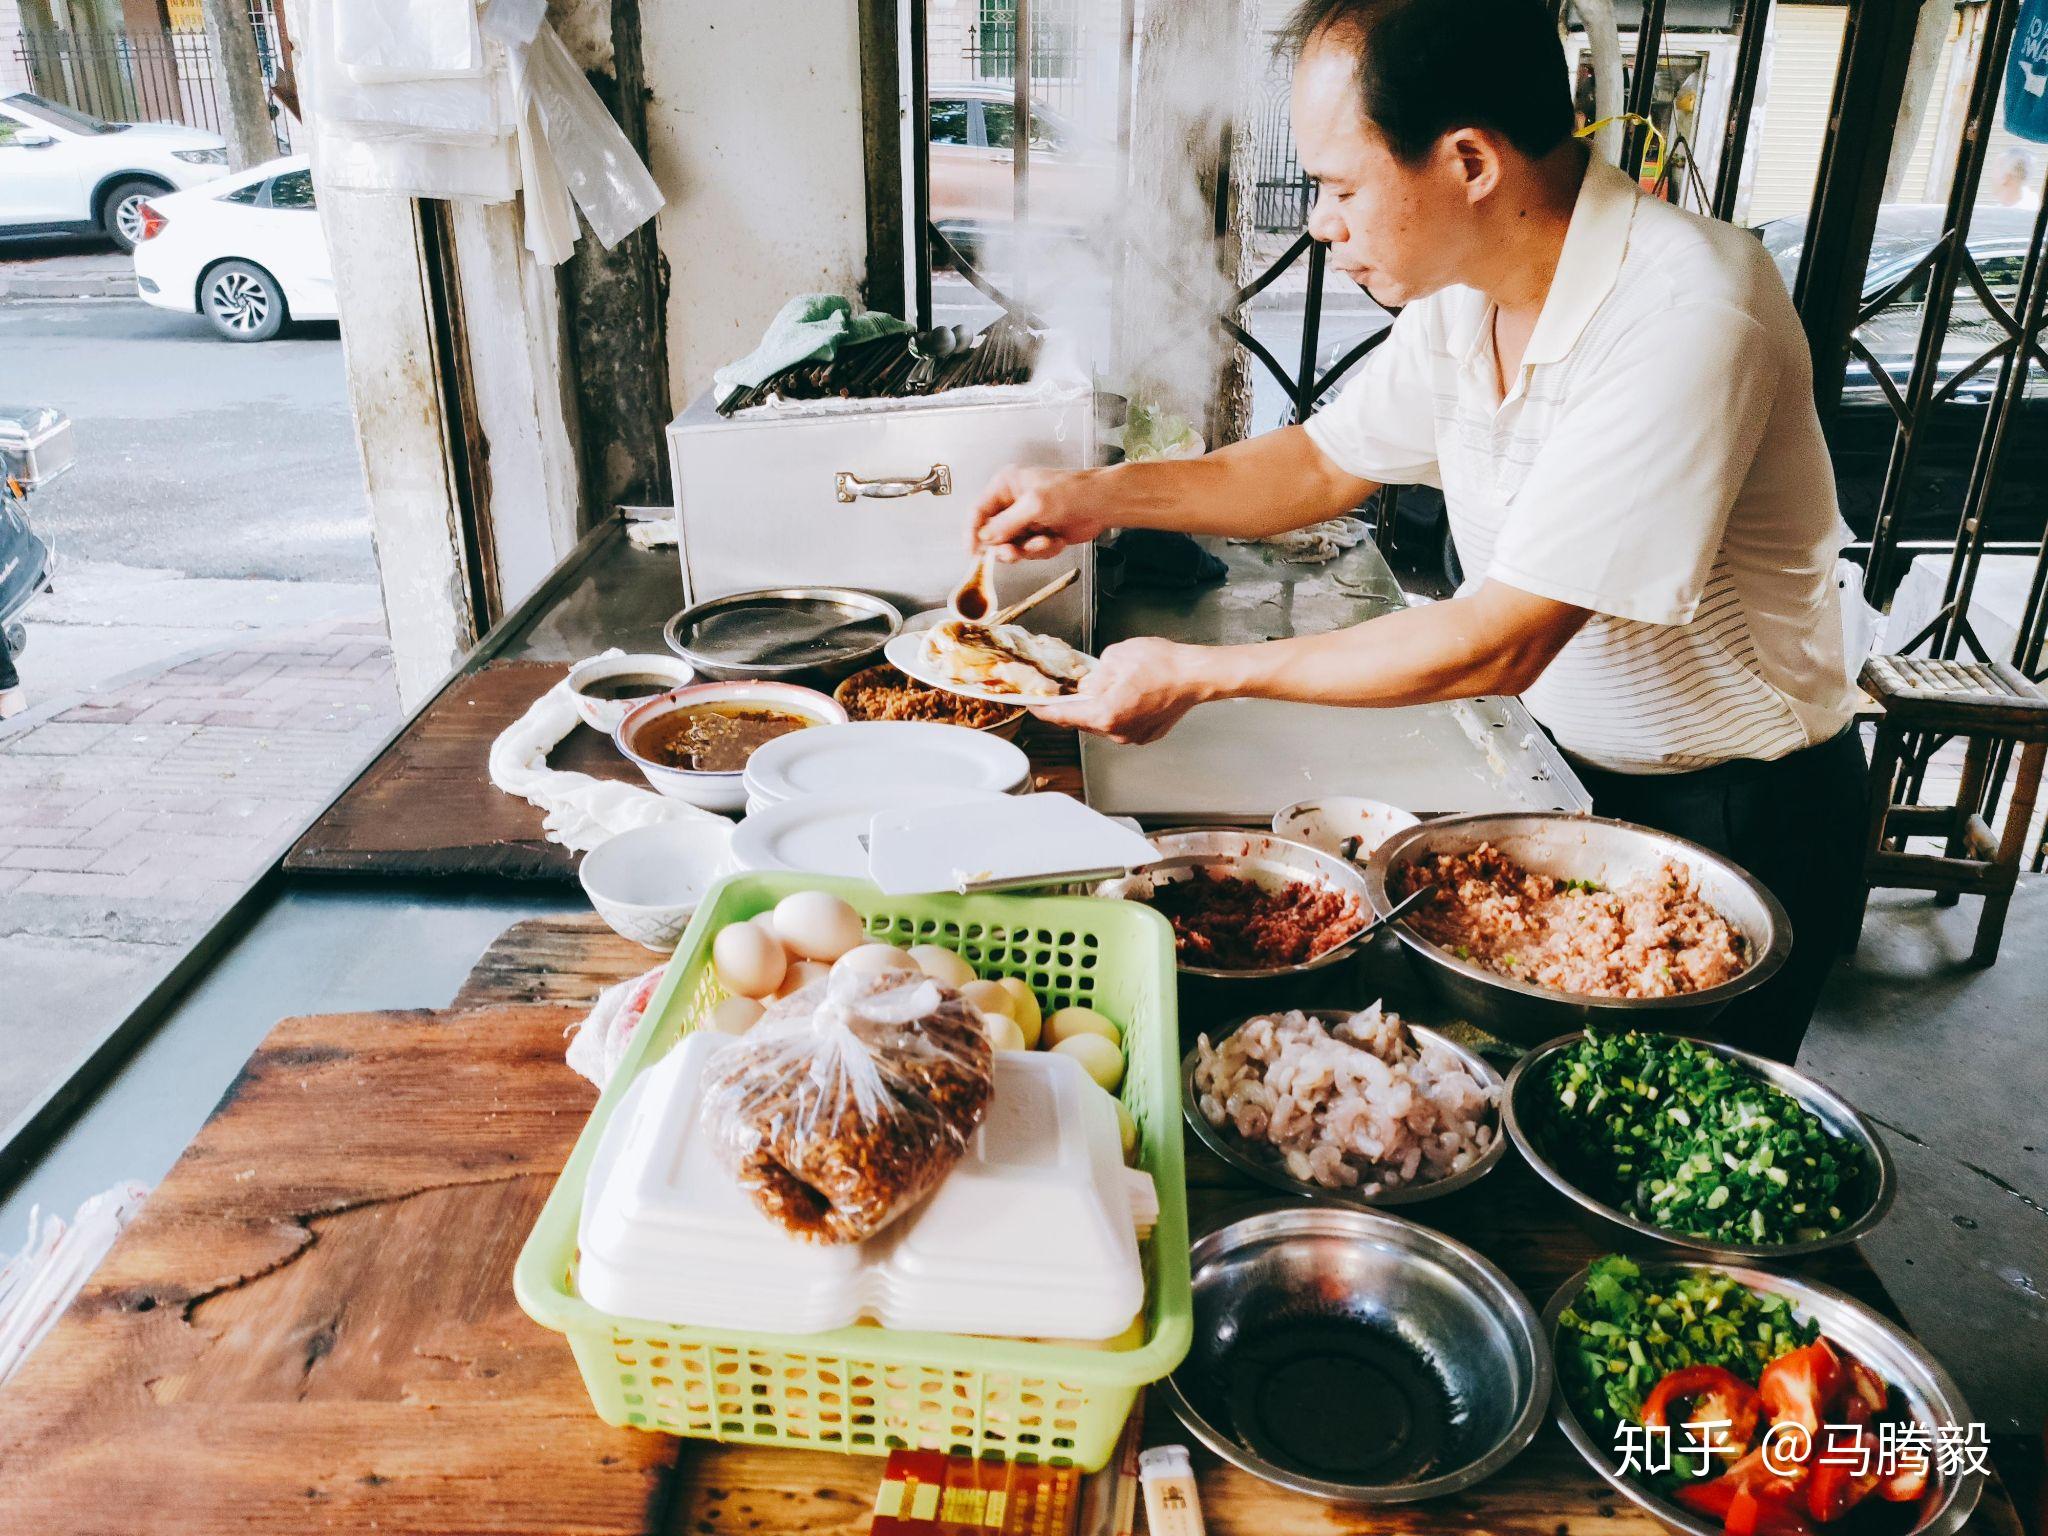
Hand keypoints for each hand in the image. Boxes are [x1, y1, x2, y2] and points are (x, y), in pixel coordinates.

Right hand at [970, 464, 1113, 562]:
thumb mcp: (1034, 506)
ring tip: (1045, 541)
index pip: (977, 512)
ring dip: (1029, 550)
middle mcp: (1012, 504)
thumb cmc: (1072, 492)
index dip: (972, 534)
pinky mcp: (1037, 534)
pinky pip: (1029, 552)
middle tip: (1014, 553)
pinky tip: (1056, 540)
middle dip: (1006, 547)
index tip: (973, 553)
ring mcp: (1025, 521)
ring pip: (1012, 547)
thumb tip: (984, 538)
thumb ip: (1006, 523)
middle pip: (993, 535)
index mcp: (1005, 487)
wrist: (1102, 504)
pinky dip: (1043, 550)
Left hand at [1027, 637, 1212, 744]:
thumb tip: (1087, 685)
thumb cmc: (1163, 664)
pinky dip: (1117, 711)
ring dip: (1098, 707)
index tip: (1032, 707)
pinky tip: (1125, 693)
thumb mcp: (1115, 657)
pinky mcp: (1146, 734)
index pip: (1063, 716)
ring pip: (1103, 723)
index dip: (1043, 710)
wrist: (1197, 675)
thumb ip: (1094, 675)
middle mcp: (1117, 732)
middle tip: (1064, 691)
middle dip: (1074, 706)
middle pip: (1083, 721)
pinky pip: (1122, 724)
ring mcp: (1133, 736)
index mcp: (1105, 714)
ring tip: (1103, 686)